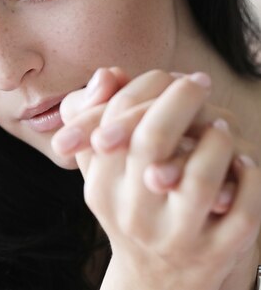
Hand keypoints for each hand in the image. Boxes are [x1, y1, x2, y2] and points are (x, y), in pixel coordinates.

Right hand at [49, 68, 260, 288]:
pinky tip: (243, 165)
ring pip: (199, 177)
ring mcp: (175, 237)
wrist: (156, 281)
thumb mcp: (107, 170)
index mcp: (102, 188)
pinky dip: (249, 179)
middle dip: (181, 100)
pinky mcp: (215, 254)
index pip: (116, 122)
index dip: (149, 90)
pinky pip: (242, 209)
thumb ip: (97, 119)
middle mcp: (132, 213)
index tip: (175, 75)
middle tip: (200, 81)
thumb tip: (107, 74)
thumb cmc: (132, 209)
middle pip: (152, 140)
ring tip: (221, 128)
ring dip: (216, 141)